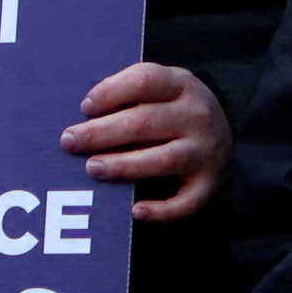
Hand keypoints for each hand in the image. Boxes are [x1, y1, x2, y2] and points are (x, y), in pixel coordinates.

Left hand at [65, 60, 228, 220]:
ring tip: (92, 168)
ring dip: (124, 166)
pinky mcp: (208, 182)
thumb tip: (86, 112)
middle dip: (102, 133)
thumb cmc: (171, 109)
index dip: (111, 92)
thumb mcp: (159, 87)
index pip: (145, 81)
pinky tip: (135, 211)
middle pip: (145, 122)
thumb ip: (128, 91)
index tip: (85, 107)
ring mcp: (205, 151)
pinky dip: (162, 210)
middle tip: (69, 141)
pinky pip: (187, 201)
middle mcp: (197, 116)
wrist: (222, 133)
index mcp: (181, 84)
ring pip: (163, 160)